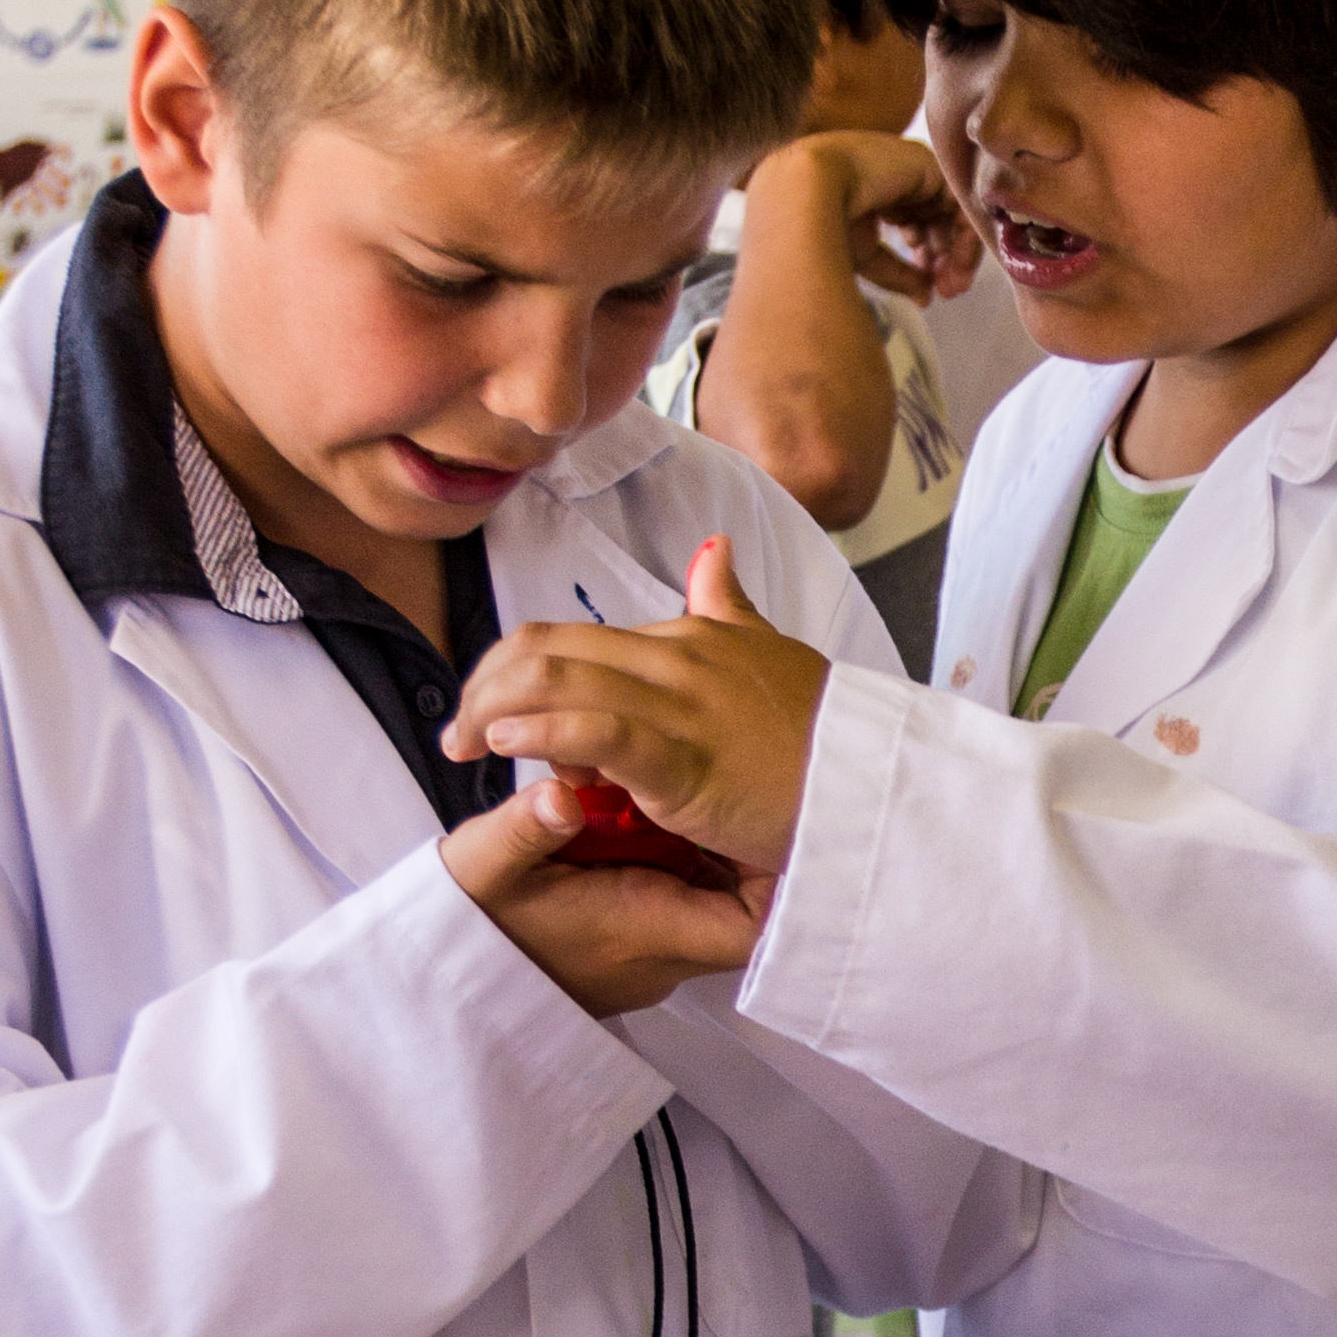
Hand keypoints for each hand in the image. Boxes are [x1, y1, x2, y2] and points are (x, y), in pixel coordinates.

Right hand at [441, 774, 772, 1018]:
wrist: (445, 983)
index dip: (784, 881)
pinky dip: (674, 849)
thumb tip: (559, 795)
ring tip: (693, 785)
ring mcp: (650, 947)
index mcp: (643, 931)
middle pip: (748, 900)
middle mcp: (660, 949)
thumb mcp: (485, 871)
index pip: (754, 927)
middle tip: (741, 784)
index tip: (776, 825)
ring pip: (713, 890)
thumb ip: (524, 829)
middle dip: (747, 841)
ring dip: (706, 838)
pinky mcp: (634, 935)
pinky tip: (651, 807)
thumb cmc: (469, 931)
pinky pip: (680, 890)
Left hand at [444, 538, 827, 878]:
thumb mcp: (771, 654)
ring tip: (468, 746)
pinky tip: (509, 747)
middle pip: (544, 651)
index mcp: (687, 638)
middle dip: (484, 690)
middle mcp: (675, 659)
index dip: (514, 673)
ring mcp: (679, 705)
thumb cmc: (827, 738)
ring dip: (493, 712)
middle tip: (459, 737)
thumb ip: (729, 605)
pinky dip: (540, 733)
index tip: (489, 713)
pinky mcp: (684, 759)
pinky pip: (596, 729)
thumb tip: (713, 549)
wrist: (878, 787)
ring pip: (556, 682)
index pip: (570, 639)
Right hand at [779, 129, 979, 307]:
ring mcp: (914, 166)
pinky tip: (961, 259)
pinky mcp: (929, 164)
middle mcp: (898, 175)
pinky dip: (964, 230)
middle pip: (936, 218)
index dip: (927, 258)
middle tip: (950, 291)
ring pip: (950, 210)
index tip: (933, 290)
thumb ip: (898, 273)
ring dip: (958, 250)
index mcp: (875, 189)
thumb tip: (926, 298)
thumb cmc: (819, 224)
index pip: (915, 222)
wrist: (803, 194)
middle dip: (947, 258)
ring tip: (954, 283)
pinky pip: (959, 199)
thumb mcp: (864, 255)